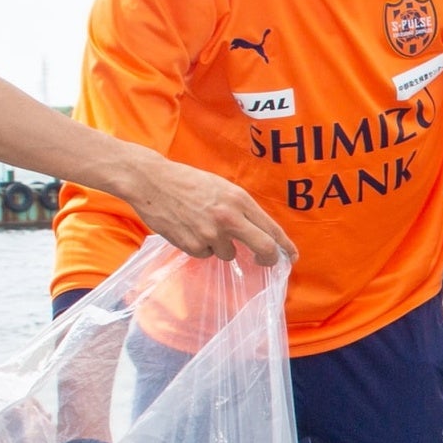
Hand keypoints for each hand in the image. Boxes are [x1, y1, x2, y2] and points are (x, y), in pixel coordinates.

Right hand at [124, 156, 291, 266]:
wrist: (151, 182)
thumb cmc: (187, 182)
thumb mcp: (222, 188)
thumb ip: (241, 209)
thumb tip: (260, 232)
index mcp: (239, 200)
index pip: (271, 229)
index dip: (284, 246)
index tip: (291, 256)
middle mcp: (229, 218)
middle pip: (263, 248)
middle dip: (267, 259)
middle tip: (263, 261)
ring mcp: (210, 234)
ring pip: (229, 254)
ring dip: (221, 246)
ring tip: (202, 226)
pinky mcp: (192, 245)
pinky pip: (205, 255)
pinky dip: (200, 247)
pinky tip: (188, 230)